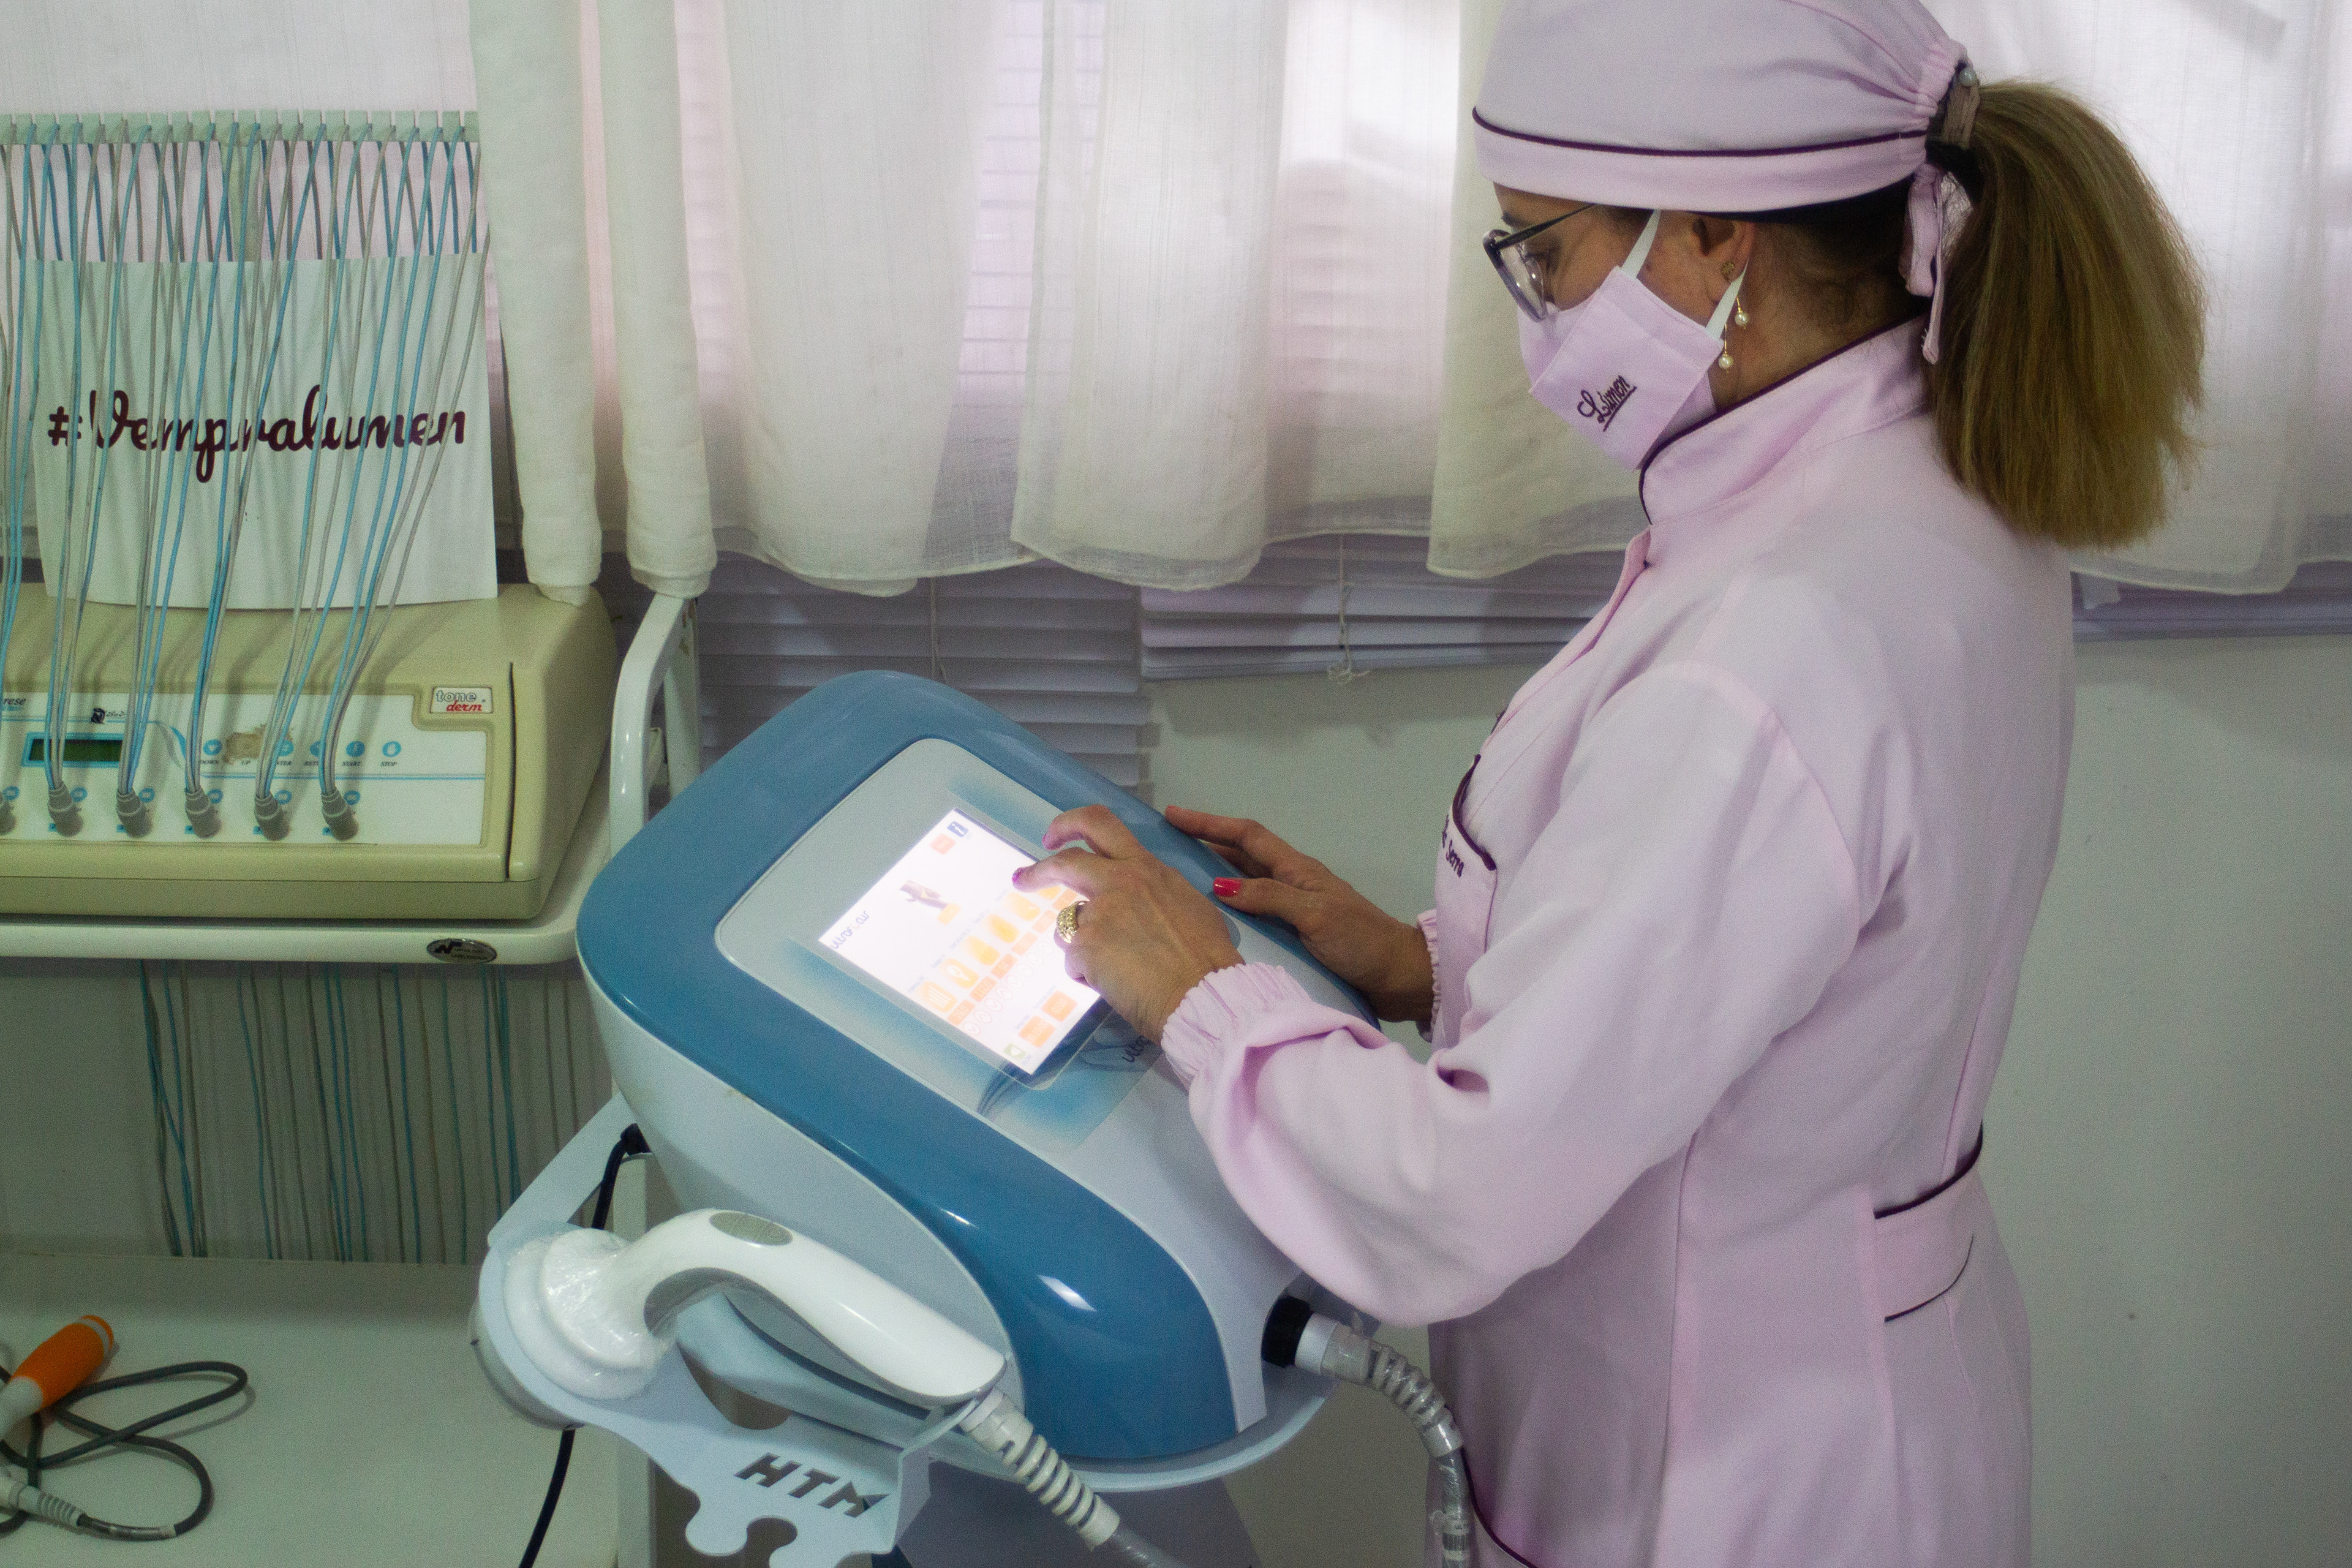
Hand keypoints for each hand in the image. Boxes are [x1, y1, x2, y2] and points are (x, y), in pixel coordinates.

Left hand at [1013, 805, 1243, 1041]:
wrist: (1205, 995)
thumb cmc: (1208, 959)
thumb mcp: (1189, 907)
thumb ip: (1159, 896)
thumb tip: (1144, 907)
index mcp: (1147, 869)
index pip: (1102, 826)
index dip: (1070, 825)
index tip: (1054, 839)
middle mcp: (1120, 882)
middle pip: (1065, 861)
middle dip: (1038, 869)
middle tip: (1023, 879)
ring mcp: (1099, 913)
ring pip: (1069, 925)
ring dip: (1083, 947)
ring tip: (1115, 972)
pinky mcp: (1085, 946)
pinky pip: (1075, 961)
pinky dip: (1089, 975)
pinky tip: (1117, 987)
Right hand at [1163, 805, 1432, 1026]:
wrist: (1397, 977)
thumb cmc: (1360, 941)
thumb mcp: (1315, 915)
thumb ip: (1270, 897)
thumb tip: (1219, 884)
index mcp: (1297, 870)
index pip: (1247, 836)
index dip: (1210, 823)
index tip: (1174, 814)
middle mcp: (1291, 883)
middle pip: (1242, 855)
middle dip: (1205, 843)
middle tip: (1165, 843)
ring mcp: (1293, 908)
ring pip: (1245, 882)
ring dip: (1213, 874)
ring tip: (1176, 878)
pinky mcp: (1294, 934)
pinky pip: (1252, 911)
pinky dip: (1229, 908)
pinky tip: (1210, 921)